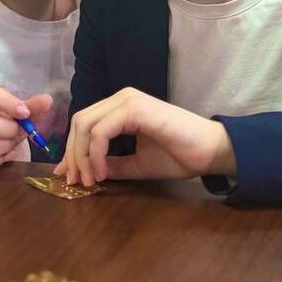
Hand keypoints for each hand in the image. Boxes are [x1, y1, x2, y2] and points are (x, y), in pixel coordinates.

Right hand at [0, 79, 52, 171]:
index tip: (24, 113)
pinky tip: (2, 155)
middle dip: (4, 130)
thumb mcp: (18, 111)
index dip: (4, 102)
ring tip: (11, 145)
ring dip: (0, 147)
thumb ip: (31, 106)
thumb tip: (47, 100)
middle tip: (18, 133)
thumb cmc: (4, 119)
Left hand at [54, 88, 235, 185]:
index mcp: (121, 108)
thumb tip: (85, 171)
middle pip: (79, 122)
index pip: (84, 124)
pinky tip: (102, 173)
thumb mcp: (136, 163)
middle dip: (73, 155)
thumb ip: (111, 164)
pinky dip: (95, 154)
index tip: (71, 178)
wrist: (210, 151)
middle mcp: (121, 98)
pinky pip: (101, 132)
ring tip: (90, 180)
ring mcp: (128, 100)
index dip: (73, 151)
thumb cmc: (180, 156)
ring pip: (85, 125)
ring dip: (82, 156)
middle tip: (77, 182)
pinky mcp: (135, 109)